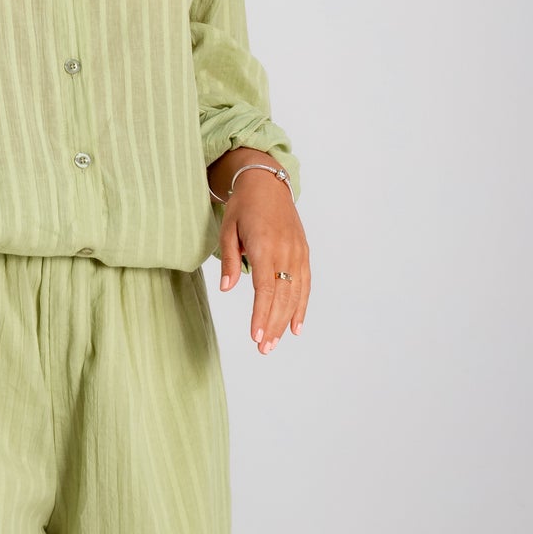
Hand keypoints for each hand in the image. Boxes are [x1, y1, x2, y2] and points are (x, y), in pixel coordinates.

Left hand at [216, 177, 310, 353]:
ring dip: (286, 320)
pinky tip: (295, 326)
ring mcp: (298, 253)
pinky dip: (302, 306)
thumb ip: (229, 259)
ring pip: (295, 294)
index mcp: (265, 247)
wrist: (267, 184)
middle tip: (263, 349)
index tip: (256, 336)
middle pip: (282, 297)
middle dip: (272, 325)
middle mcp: (285, 252)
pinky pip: (305, 284)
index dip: (261, 314)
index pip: (265, 289)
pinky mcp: (304, 253)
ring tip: (275, 343)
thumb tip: (227, 288)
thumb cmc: (243, 206)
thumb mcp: (227, 228)